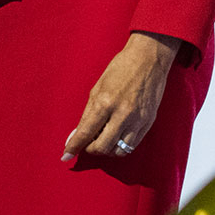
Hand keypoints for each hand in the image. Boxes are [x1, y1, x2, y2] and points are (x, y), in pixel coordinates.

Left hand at [62, 31, 182, 161]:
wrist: (149, 59)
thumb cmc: (120, 69)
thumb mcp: (98, 88)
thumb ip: (88, 114)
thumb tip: (76, 135)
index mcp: (105, 102)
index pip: (85, 133)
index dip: (74, 147)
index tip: (66, 155)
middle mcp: (122, 114)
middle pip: (102, 147)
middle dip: (90, 149)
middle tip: (87, 144)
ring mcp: (137, 120)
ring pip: (118, 151)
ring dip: (107, 150)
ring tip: (103, 140)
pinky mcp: (148, 122)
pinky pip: (132, 145)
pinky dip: (121, 146)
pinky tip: (116, 137)